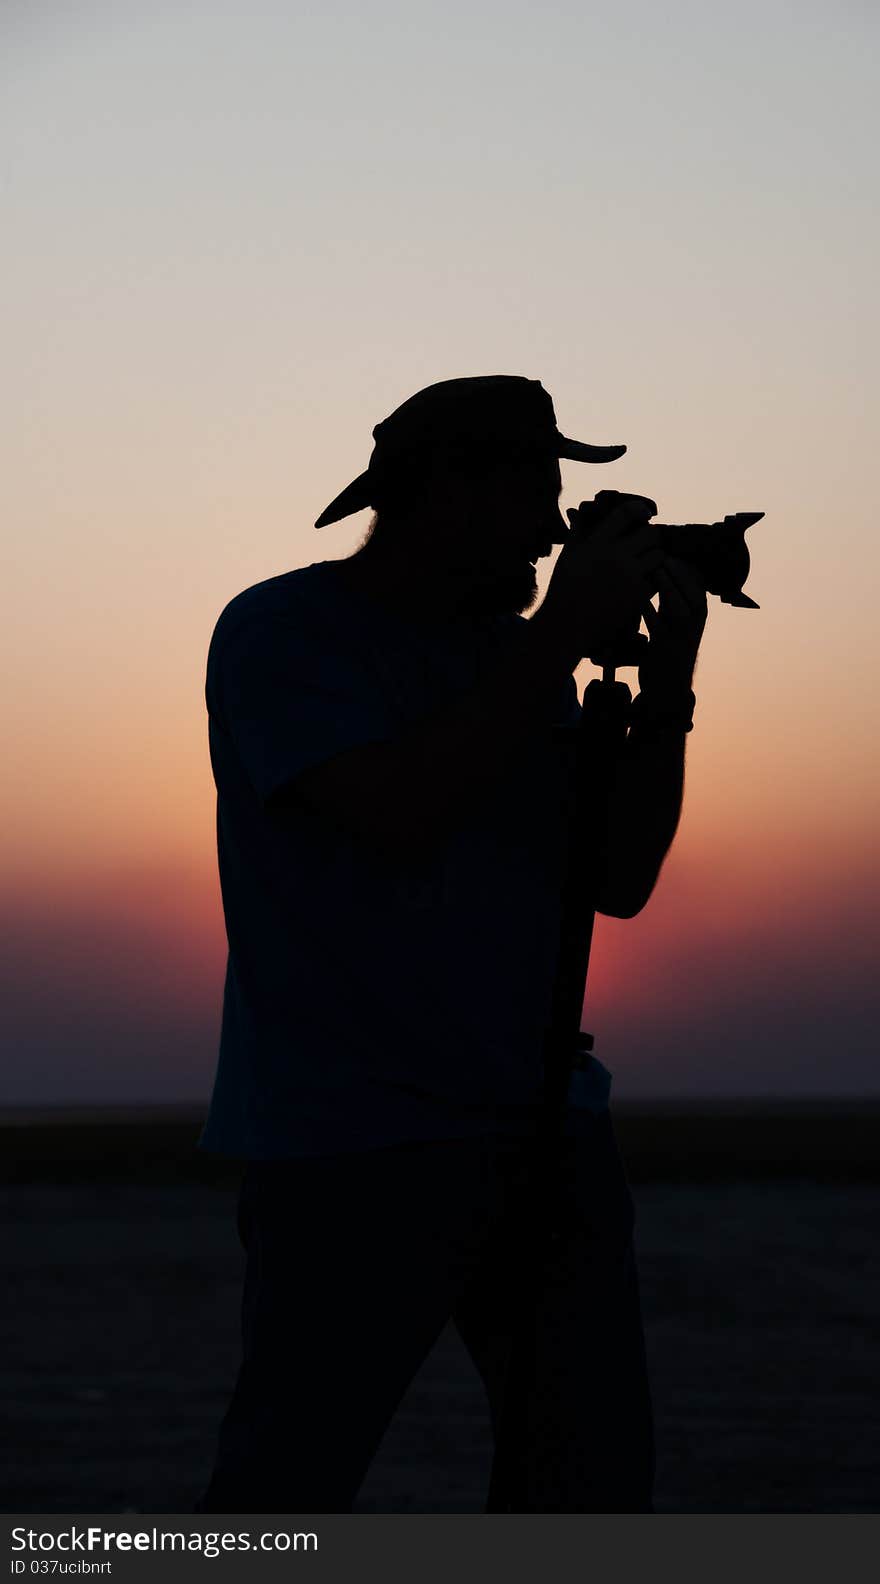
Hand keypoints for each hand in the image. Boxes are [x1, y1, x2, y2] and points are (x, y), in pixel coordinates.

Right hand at [538, 491, 664, 658]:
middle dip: (652, 536)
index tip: (645, 513)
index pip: (626, 513)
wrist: (566, 626)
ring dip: (656, 556)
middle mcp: (614, 556)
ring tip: (649, 561)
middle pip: (650, 534)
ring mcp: (628, 577)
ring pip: (658, 555)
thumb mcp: (568, 556)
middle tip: (649, 542)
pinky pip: (657, 579)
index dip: (640, 509)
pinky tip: (647, 580)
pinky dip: (655, 578)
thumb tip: (581, 511)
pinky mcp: (637, 597)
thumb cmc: (564, 589)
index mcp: (596, 542)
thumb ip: (577, 531)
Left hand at [639, 555, 707, 696]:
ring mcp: (680, 638)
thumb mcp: (672, 623)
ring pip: (679, 607)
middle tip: (663, 554)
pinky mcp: (664, 649)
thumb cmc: (667, 650)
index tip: (670, 550)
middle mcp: (693, 626)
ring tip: (656, 568)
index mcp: (697, 617)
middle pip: (692, 592)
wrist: (667, 689)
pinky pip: (658, 626)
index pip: (698, 586)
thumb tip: (662, 570)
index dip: (686, 567)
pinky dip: (650, 611)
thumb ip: (670, 601)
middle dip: (678, 572)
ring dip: (668, 587)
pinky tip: (640, 599)